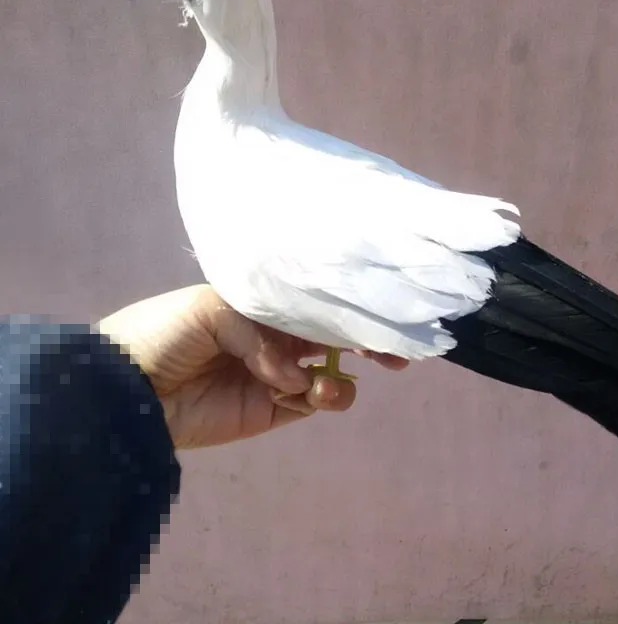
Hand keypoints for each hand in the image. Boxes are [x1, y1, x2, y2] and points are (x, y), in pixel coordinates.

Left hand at [97, 284, 407, 448]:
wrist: (125, 389)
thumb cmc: (164, 331)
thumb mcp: (212, 306)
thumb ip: (263, 331)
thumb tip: (292, 372)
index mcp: (263, 304)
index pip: (317, 302)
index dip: (351, 306)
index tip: (387, 312)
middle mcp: (276, 336)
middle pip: (334, 338)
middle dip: (368, 343)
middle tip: (398, 356)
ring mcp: (276, 374)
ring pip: (330, 374)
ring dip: (340, 376)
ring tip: (322, 384)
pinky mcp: (271, 410)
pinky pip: (311, 403)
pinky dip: (318, 397)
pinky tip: (300, 391)